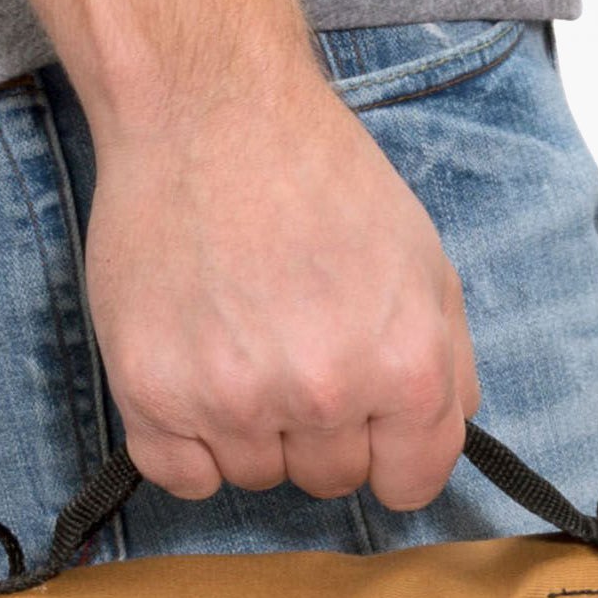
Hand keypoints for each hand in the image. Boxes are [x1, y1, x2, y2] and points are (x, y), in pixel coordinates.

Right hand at [82, 64, 480, 510]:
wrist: (209, 113)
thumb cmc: (319, 178)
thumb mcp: (426, 262)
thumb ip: (447, 367)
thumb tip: (436, 441)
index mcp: (403, 367)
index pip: (409, 484)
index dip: (392, 453)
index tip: (369, 424)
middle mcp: (322, 393)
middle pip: (329, 480)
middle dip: (322, 429)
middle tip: (296, 347)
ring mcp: (230, 399)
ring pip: (256, 477)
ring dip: (254, 429)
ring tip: (243, 341)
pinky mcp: (151, 393)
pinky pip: (180, 476)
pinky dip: (189, 444)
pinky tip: (196, 377)